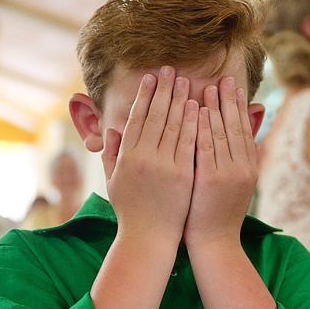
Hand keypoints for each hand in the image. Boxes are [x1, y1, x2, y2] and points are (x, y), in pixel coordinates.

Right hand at [103, 67, 198, 246]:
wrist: (149, 239)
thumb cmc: (131, 212)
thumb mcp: (114, 182)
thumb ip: (112, 154)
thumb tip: (111, 130)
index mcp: (126, 156)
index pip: (136, 118)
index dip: (144, 96)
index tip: (151, 78)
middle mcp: (143, 157)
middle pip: (155, 115)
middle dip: (164, 90)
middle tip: (171, 69)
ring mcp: (163, 165)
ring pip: (173, 125)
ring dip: (180, 100)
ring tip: (185, 81)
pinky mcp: (182, 175)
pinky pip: (189, 143)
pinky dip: (193, 123)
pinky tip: (198, 107)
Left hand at [184, 77, 257, 247]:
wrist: (215, 244)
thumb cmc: (219, 214)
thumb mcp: (236, 185)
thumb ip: (241, 160)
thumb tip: (249, 138)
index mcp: (250, 168)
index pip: (244, 130)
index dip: (239, 107)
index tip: (233, 86)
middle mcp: (243, 168)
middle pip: (235, 126)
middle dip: (229, 100)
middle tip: (223, 78)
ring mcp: (228, 174)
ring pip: (221, 133)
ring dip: (214, 108)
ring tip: (207, 87)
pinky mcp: (210, 180)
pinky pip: (205, 147)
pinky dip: (201, 127)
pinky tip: (194, 111)